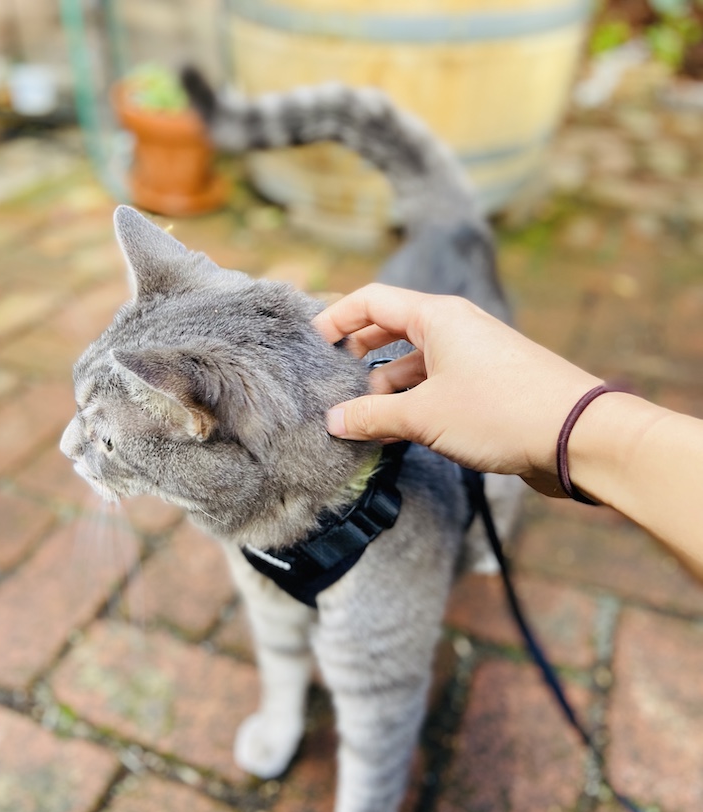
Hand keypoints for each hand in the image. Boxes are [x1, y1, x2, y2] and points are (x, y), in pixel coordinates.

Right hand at [314, 284, 600, 496]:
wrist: (577, 436)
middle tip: (330, 386)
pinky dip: (412, 404)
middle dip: (358, 358)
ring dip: (385, 390)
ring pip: (413, 364)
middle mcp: (455, 329)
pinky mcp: (487, 387)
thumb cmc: (501, 412)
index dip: (335, 319)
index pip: (372, 301)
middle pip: (391, 330)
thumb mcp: (425, 415)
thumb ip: (373, 416)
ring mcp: (473, 358)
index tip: (310, 347)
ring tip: (361, 422)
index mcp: (438, 317)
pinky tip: (397, 432)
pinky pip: (436, 387)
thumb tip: (334, 420)